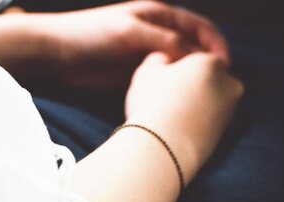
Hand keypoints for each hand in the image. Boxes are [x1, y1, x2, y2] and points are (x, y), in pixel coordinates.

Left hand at [41, 1, 229, 87]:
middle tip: (217, 88)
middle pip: (193, 48)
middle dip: (207, 66)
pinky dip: (172, 89)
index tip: (225, 67)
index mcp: (160, 15)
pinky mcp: (136, 73)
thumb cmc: (92, 34)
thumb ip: (164, 42)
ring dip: (190, 80)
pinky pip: (162, 81)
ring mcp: (147, 54)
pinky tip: (178, 103)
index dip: (216, 45)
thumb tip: (195, 57)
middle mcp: (157, 33)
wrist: (58, 52)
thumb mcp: (132, 33)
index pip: (199, 27)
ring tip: (202, 99)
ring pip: (178, 67)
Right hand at [125, 52, 243, 180]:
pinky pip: (208, 123)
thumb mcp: (147, 71)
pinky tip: (177, 132)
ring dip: (195, 107)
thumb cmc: (152, 105)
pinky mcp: (226, 135)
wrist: (163, 149)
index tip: (160, 84)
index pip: (195, 61)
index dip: (176, 71)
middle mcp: (229, 84)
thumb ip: (159, 59)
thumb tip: (166, 61)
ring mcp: (230, 111)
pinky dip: (197, 125)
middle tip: (165, 101)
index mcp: (211, 62)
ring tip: (169, 119)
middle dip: (192, 88)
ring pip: (210, 103)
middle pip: (207, 81)